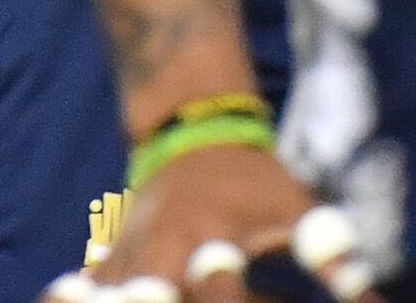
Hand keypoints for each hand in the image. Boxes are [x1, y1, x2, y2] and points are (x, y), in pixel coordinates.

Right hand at [52, 140, 313, 302]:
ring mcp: (124, 258)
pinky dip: (87, 299)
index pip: (218, 294)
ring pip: (108, 298)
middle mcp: (158, 250)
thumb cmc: (255, 181)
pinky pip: (86, 294)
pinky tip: (83, 300)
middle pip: (147, 299)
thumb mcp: (300, 212)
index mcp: (208, 237)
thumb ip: (333, 257)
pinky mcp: (105, 263)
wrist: (191, 130)